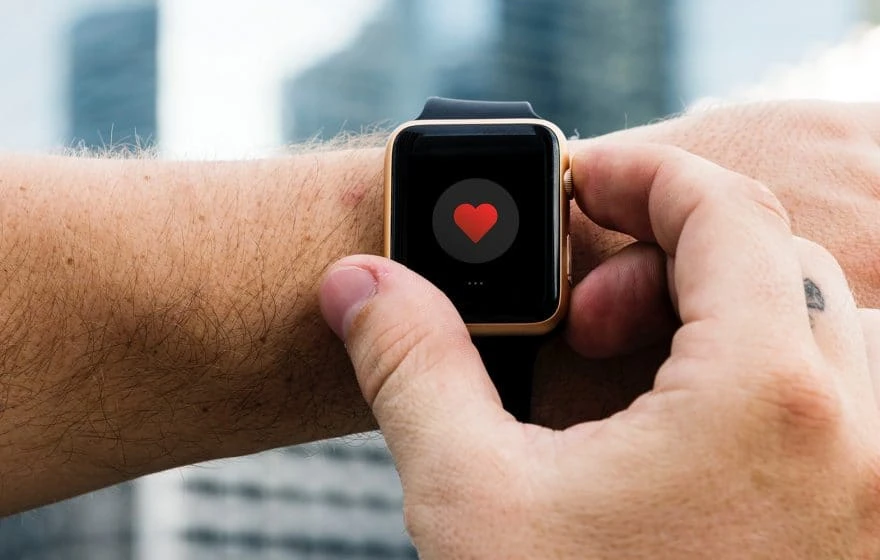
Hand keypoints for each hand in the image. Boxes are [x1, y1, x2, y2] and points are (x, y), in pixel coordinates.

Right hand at [320, 144, 879, 557]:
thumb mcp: (472, 502)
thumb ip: (412, 366)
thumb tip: (360, 286)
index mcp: (769, 400)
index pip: (726, 208)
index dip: (644, 171)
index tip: (584, 179)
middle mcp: (860, 436)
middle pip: (773, 261)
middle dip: (668, 255)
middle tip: (587, 311)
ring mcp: (873, 487)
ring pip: (812, 329)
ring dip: (718, 316)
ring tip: (630, 376)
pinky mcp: (861, 524)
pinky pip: (835, 400)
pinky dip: (758, 376)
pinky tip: (675, 434)